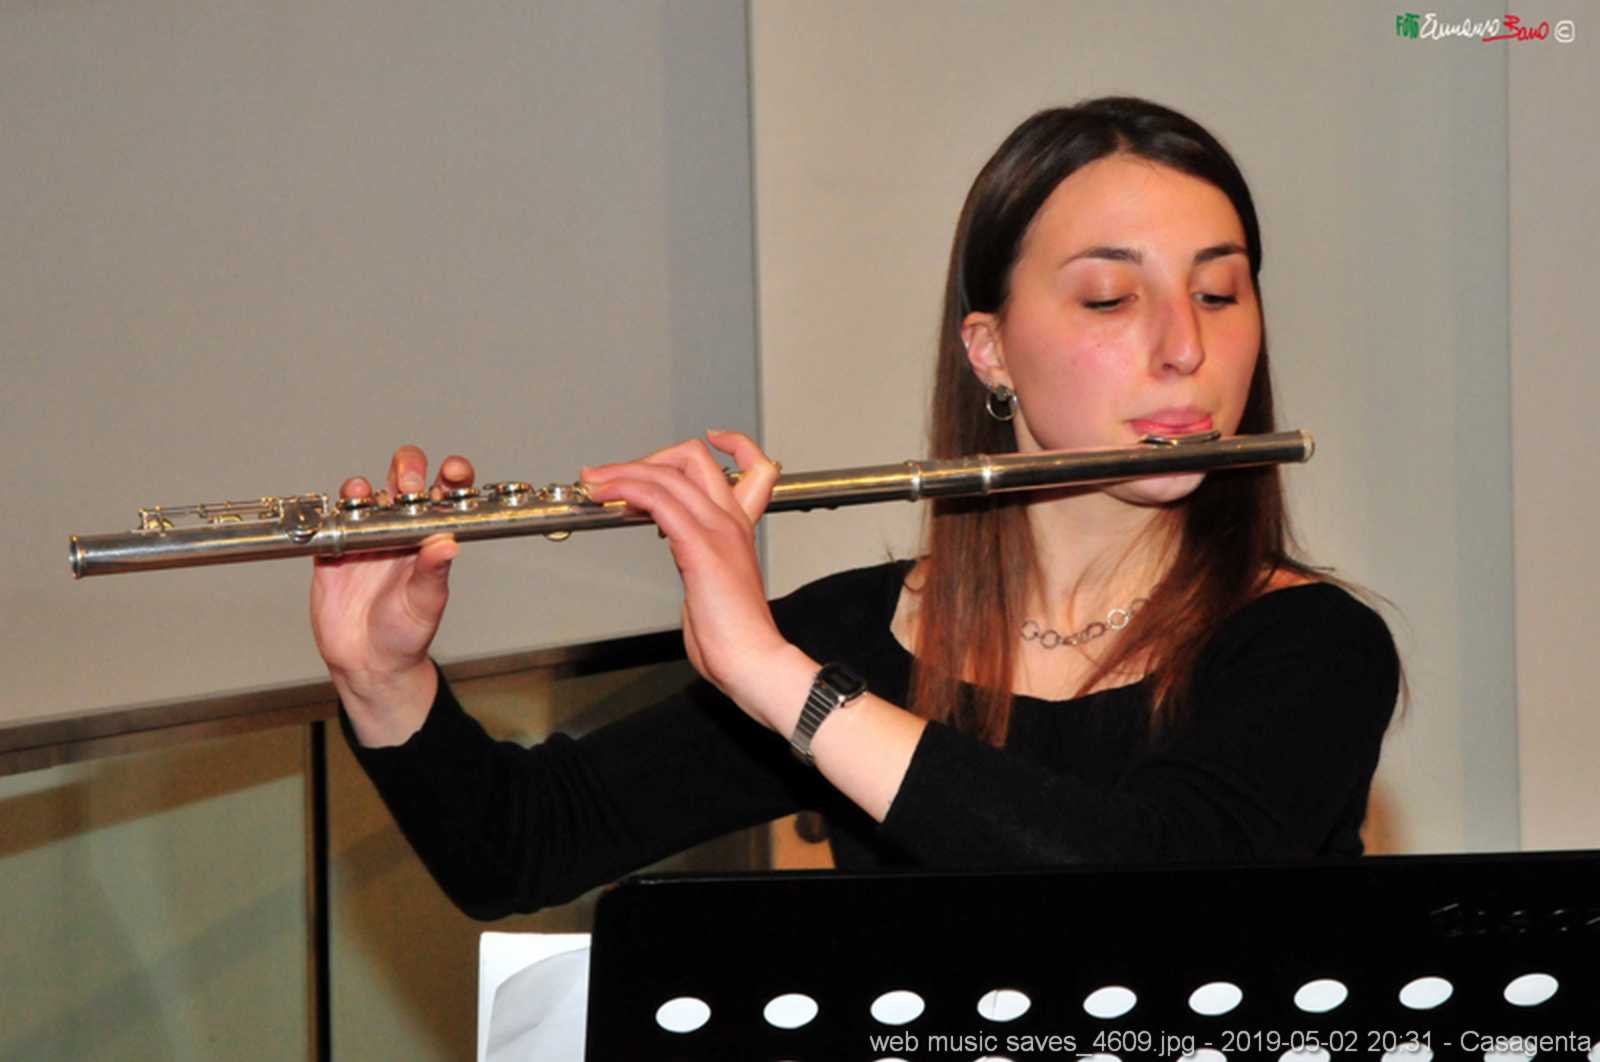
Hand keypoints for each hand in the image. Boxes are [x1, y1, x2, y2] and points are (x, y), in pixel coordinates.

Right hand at [310, 445, 474, 744]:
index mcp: (429, 536)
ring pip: (364, 495)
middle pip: (404, 480)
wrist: (367, 663)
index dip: (451, 476)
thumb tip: (448, 544)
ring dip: (365, 488)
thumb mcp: (425, 604)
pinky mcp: (333, 549)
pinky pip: (330, 521)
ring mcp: (364, 536)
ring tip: (366, 495)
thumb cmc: (406, 633)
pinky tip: (338, 513)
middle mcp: (399, 529)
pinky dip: (332, 512)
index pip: (445, 494)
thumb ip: (433, 573)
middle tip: (408, 485)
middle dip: (407, 470)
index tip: (453, 472)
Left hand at [581, 430, 790, 723]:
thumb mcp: (716, 585)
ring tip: (595, 482)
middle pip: (694, 458)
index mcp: (740, 528)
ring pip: (668, 474)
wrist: (751, 659)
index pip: (755, 465)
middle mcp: (731, 521)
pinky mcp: (699, 546)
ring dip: (623, 472)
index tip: (710, 439)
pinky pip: (658, 499)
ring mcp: (717, 530)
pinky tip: (607, 496)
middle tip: (613, 477)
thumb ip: (700, 559)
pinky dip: (626, 489)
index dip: (733, 444)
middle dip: (647, 459)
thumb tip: (678, 551)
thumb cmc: (733, 636)